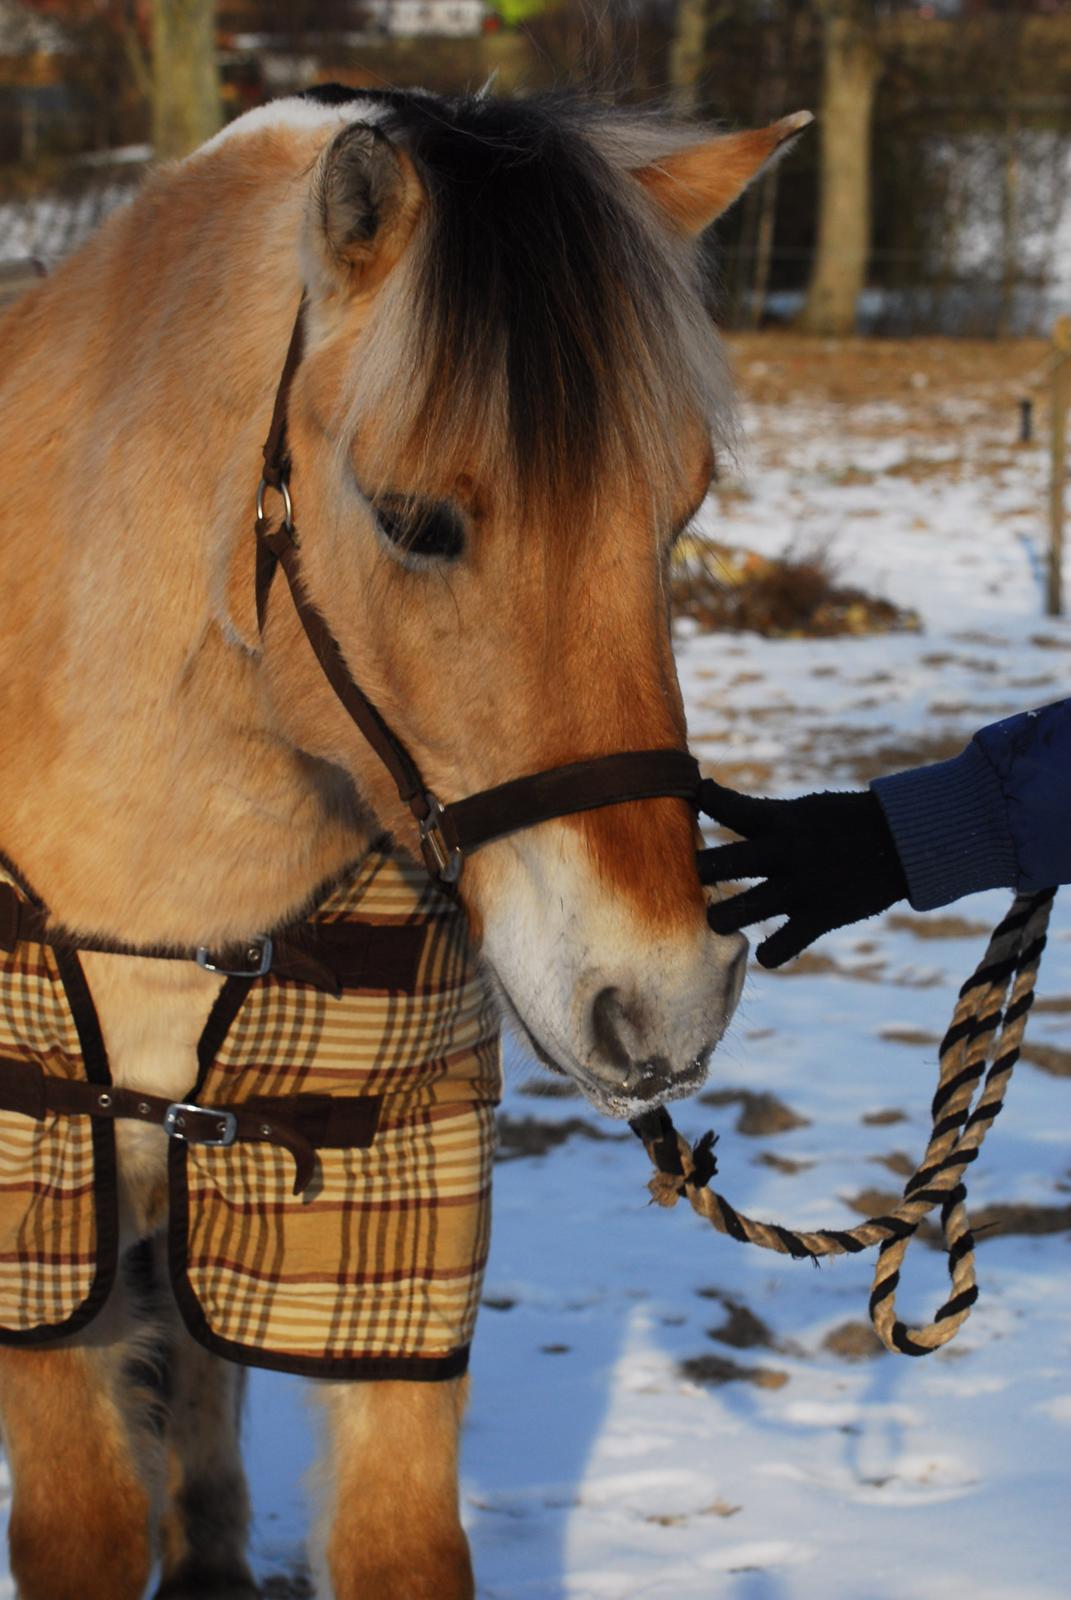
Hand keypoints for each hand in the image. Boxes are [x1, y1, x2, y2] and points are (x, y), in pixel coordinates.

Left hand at [698, 778, 909, 967]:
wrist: (903, 842)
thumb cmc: (846, 823)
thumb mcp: (805, 809)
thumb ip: (764, 818)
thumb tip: (718, 805)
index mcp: (780, 819)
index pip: (726, 805)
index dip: (705, 801)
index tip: (699, 801)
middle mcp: (784, 852)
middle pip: (720, 863)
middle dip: (701, 870)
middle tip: (700, 877)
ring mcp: (801, 887)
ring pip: (739, 911)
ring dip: (722, 918)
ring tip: (720, 918)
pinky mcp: (820, 916)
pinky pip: (782, 947)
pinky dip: (770, 955)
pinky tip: (767, 951)